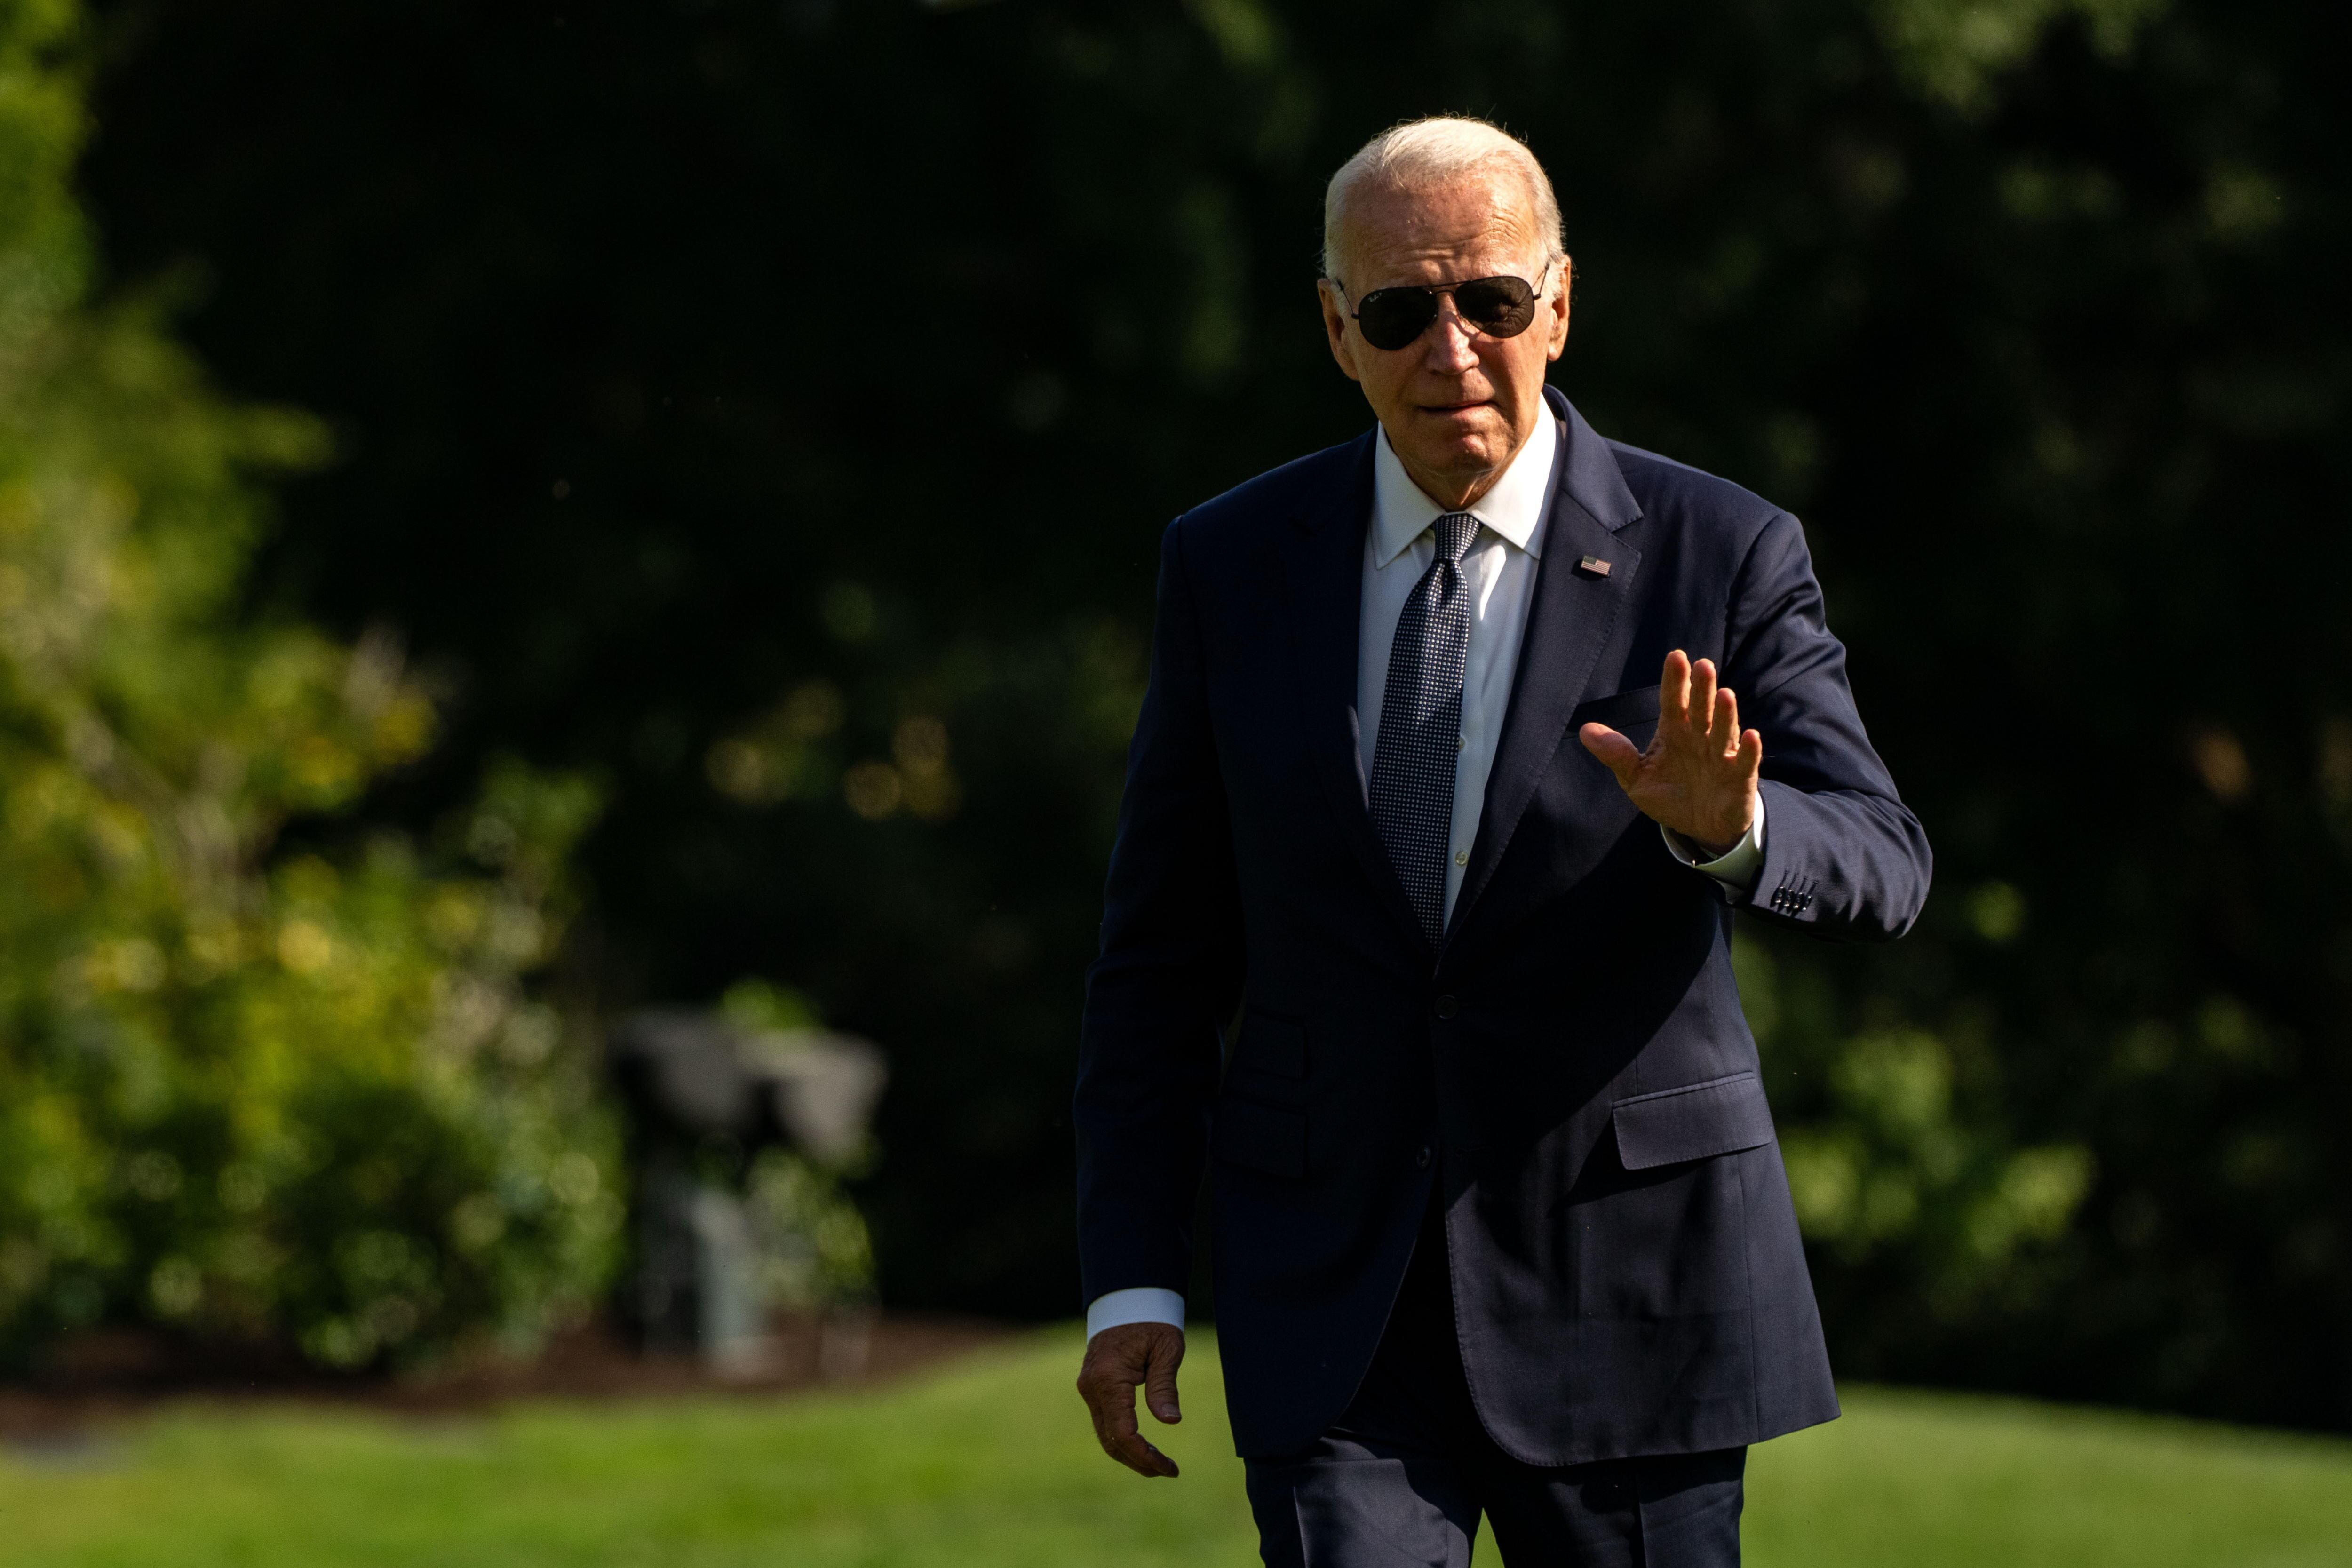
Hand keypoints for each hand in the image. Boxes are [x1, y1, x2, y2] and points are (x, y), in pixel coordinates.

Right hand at [1076, 1320, 1185, 1477]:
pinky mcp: (1092, 1388)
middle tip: (1169, 1471)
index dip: (1146, 1456)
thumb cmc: (1151, 1321)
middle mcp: (1091, 1388)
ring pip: (1104, 1435)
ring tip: (1159, 1465)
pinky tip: (1143, 1446)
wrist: (1127, 1299)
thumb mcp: (1166, 1350)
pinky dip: (1121, 1439)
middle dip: (1139, 1461)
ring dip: (1130, 1454)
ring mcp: (1088, 1388)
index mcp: (1109, 1379)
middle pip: (1110, 1441)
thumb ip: (1164, 1386)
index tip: (1171, 1468)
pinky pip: (1103, 1422)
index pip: (1124, 1433)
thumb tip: (1171, 1422)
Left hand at [1579, 650, 1759, 855]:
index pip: (1673, 702)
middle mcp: (1700, 738)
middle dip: (1701, 689)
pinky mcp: (1740, 778)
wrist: (1700, 826)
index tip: (1675, 657)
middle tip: (1702, 665)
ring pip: (1723, 731)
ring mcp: (1721, 756)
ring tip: (1724, 694)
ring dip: (1725, 714)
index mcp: (1674, 732)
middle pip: (1700, 710)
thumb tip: (1585, 730)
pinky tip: (1751, 736)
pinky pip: (1745, 762)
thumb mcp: (1636, 778)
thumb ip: (1616, 754)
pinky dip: (1749, 750)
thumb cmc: (1669, 795)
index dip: (1675, 681)